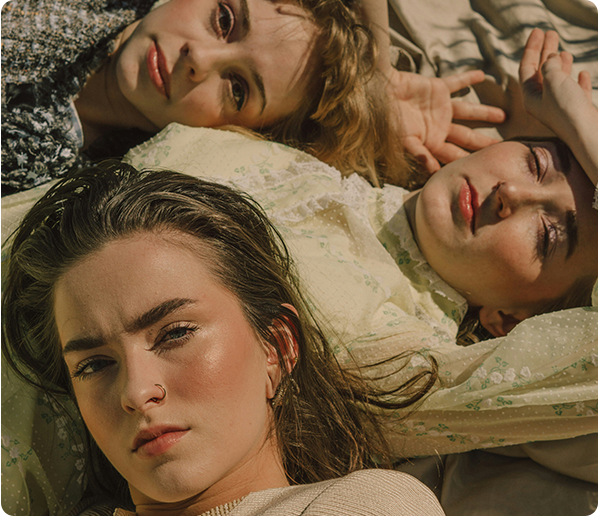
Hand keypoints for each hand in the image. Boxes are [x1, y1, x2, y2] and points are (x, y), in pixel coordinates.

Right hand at [387, 69, 505, 172]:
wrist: (378, 94)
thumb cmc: (387, 120)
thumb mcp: (403, 140)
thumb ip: (418, 154)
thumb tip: (432, 172)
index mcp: (430, 142)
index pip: (452, 154)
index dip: (467, 159)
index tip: (484, 165)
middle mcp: (437, 127)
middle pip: (465, 136)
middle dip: (481, 141)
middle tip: (501, 146)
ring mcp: (439, 108)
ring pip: (467, 111)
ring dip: (484, 112)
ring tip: (503, 115)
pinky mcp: (437, 88)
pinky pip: (456, 82)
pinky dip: (468, 78)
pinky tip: (482, 75)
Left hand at [519, 28, 592, 131]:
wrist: (587, 133)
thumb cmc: (567, 108)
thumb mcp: (553, 81)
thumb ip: (549, 66)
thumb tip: (551, 58)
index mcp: (530, 97)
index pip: (527, 68)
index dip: (532, 48)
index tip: (539, 30)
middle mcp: (543, 103)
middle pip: (541, 73)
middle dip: (546, 52)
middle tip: (552, 33)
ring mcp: (560, 108)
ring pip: (558, 83)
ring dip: (561, 66)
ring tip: (564, 52)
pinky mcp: (577, 111)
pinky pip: (576, 93)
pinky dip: (578, 82)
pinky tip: (583, 74)